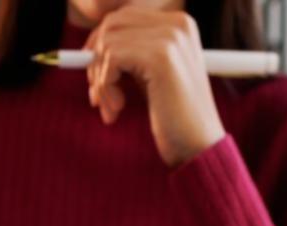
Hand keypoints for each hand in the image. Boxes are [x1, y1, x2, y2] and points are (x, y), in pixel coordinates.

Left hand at [85, 6, 225, 166]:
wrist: (198, 147)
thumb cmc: (173, 117)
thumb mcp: (149, 76)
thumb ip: (129, 54)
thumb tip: (88, 48)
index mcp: (179, 24)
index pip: (123, 17)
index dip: (101, 45)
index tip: (96, 78)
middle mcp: (177, 24)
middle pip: (111, 25)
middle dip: (96, 61)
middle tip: (99, 97)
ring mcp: (170, 37)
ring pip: (107, 43)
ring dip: (99, 79)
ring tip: (112, 108)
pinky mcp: (160, 56)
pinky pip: (111, 59)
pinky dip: (105, 86)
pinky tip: (118, 109)